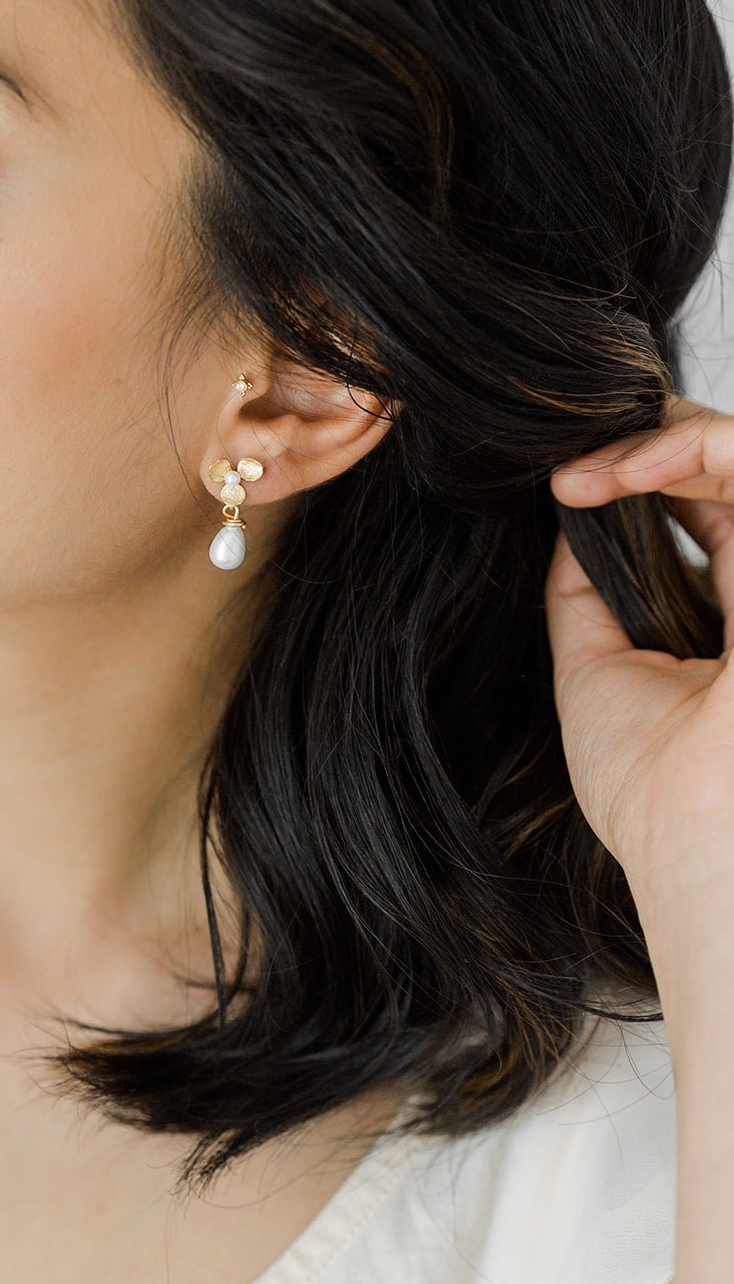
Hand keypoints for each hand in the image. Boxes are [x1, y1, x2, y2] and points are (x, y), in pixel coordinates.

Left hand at [545, 393, 733, 891]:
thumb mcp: (596, 671)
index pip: (708, 505)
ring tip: (591, 469)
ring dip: (660, 442)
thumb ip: (585, 595)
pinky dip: (695, 450)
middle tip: (575, 464)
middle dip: (647, 443)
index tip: (566, 486)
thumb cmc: (652, 789)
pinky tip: (627, 471)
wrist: (694, 842)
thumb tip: (569, 524)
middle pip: (726, 467)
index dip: (641, 475)